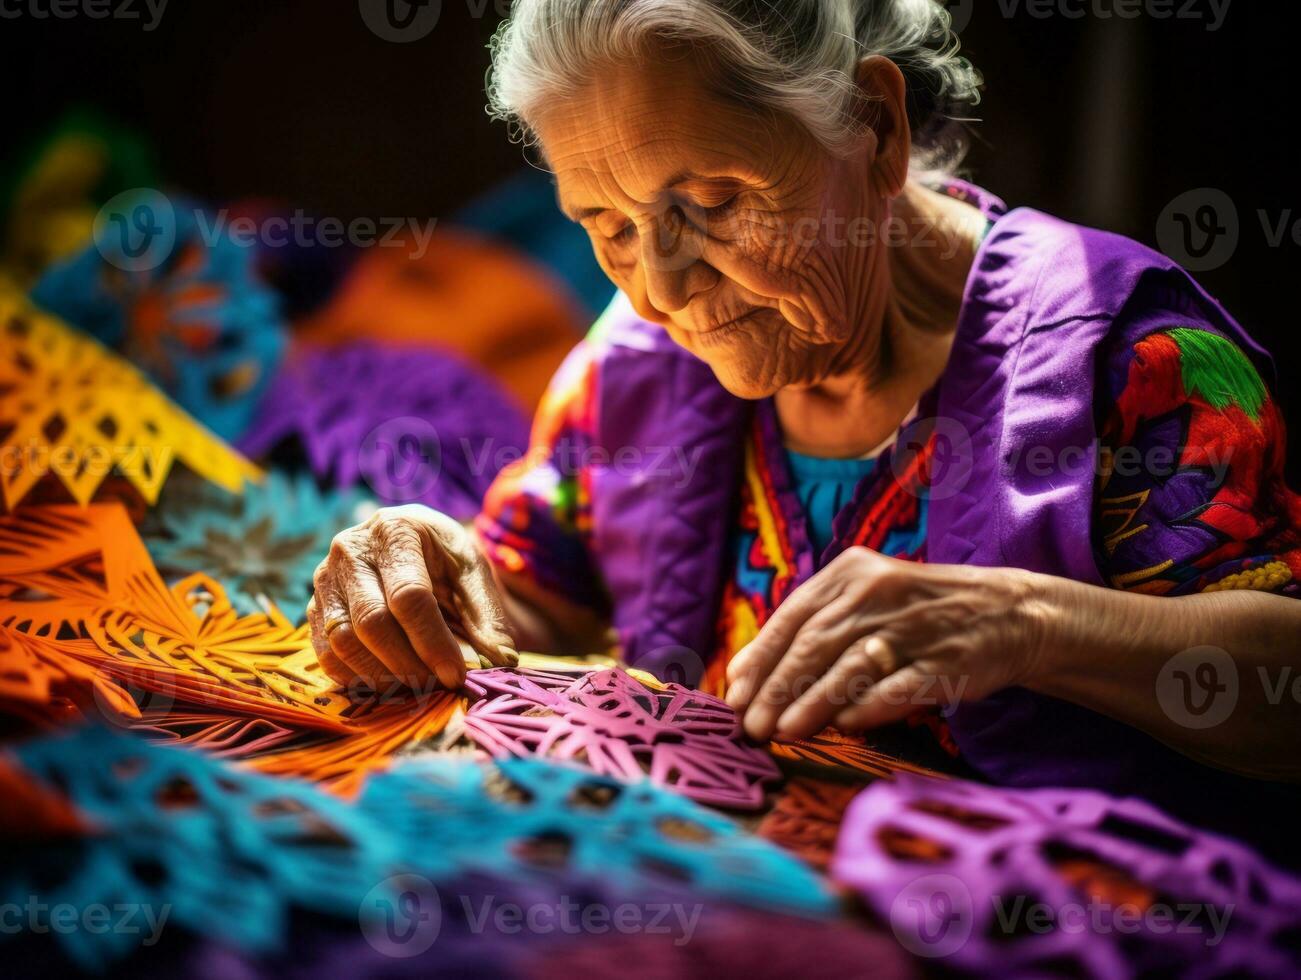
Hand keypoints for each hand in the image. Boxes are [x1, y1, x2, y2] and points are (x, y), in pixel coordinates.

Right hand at [307, 505, 518, 691]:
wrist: (407, 541)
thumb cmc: (443, 555)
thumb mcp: (471, 570)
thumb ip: (487, 613)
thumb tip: (503, 659)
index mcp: (394, 531)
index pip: (409, 596)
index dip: (433, 642)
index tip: (456, 675)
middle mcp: (350, 550)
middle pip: (372, 623)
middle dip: (409, 664)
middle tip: (438, 684)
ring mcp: (326, 579)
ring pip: (344, 643)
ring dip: (382, 675)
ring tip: (418, 684)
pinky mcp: (315, 606)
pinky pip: (326, 654)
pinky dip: (356, 677)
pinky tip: (389, 681)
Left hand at [724, 547, 1045, 740]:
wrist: (1005, 612)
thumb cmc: (914, 613)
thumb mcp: (861, 601)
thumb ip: (806, 629)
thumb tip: (740, 672)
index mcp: (850, 573)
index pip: (792, 617)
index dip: (760, 659)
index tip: (733, 697)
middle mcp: (879, 593)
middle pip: (815, 643)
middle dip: (777, 688)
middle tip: (751, 727)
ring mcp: (915, 626)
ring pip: (851, 666)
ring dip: (813, 702)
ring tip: (784, 732)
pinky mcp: (948, 660)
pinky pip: (901, 685)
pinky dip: (870, 705)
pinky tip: (845, 725)